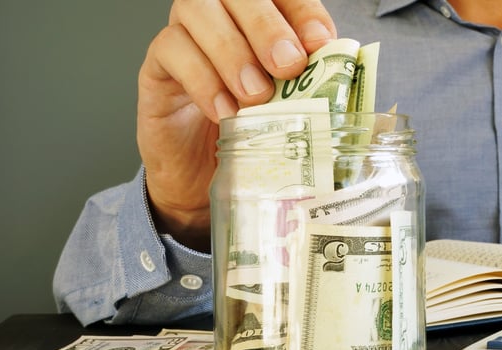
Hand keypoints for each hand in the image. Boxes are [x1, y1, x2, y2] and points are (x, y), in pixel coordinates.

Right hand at [136, 0, 335, 250]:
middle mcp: (220, 16)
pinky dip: (202, 80)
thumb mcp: (291, 114)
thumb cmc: (251, 140)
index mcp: (259, 21)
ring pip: (197, 9)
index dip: (302, 10)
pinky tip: (225, 112)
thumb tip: (345, 81)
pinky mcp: (157, 67)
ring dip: (232, 51)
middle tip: (288, 66)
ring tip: (255, 95)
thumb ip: (313, 89)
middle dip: (267, 25)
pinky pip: (171, 50)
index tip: (321, 42)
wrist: (205, 180)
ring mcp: (184, 36)